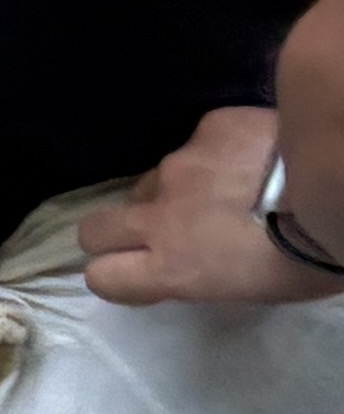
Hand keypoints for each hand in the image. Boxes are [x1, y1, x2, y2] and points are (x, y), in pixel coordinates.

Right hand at [84, 104, 343, 306]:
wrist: (340, 184)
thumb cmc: (308, 257)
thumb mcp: (250, 287)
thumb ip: (202, 271)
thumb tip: (194, 258)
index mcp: (173, 267)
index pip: (102, 276)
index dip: (116, 273)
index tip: (138, 272)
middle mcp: (160, 215)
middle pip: (94, 228)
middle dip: (114, 232)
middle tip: (156, 232)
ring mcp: (180, 165)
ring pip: (152, 181)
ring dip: (176, 189)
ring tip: (225, 188)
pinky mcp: (209, 126)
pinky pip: (198, 142)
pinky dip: (218, 152)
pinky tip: (253, 155)